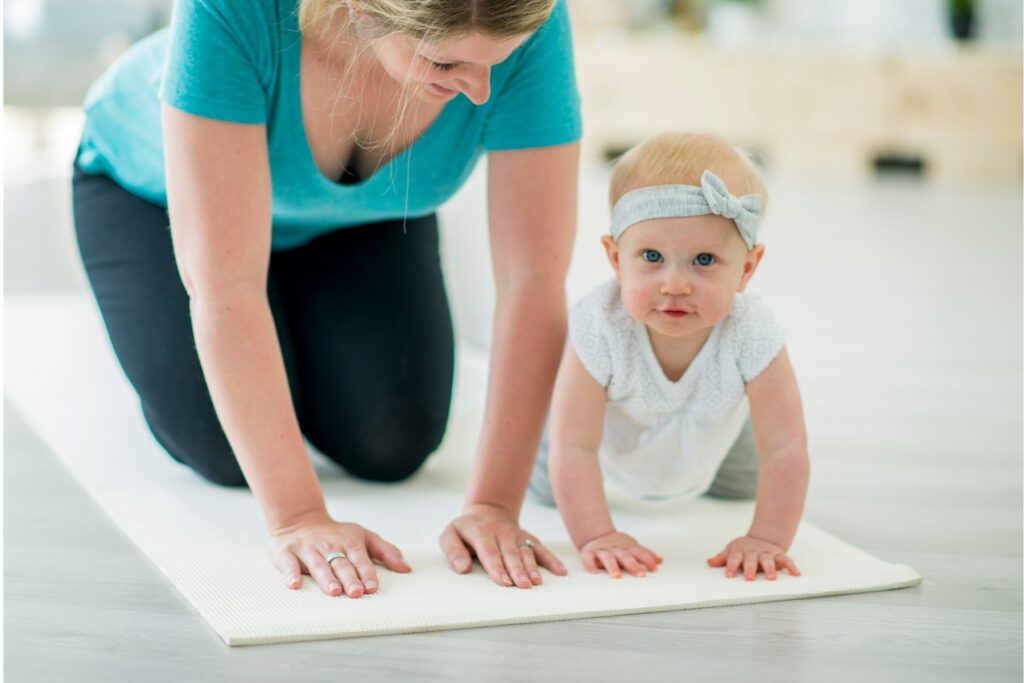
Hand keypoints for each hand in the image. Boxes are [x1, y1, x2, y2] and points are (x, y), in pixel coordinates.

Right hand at [268, 514, 410, 596]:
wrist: (299, 519)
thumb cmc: (336, 534)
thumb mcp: (363, 536)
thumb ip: (385, 551)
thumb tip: (406, 568)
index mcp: (350, 542)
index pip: (361, 559)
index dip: (367, 573)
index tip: (372, 587)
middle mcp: (329, 546)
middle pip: (341, 564)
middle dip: (349, 578)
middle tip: (355, 593)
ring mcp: (308, 549)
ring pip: (318, 565)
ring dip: (326, 578)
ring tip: (333, 591)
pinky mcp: (287, 553)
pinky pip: (289, 564)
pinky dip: (291, 574)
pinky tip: (294, 585)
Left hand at [439, 502, 566, 587]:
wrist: (487, 511)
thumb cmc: (466, 529)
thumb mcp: (449, 534)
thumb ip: (452, 551)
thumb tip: (461, 568)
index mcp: (480, 532)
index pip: (489, 551)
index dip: (496, 567)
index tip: (503, 582)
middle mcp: (501, 532)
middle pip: (510, 553)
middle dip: (517, 570)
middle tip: (522, 586)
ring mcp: (516, 535)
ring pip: (526, 552)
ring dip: (532, 568)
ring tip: (537, 583)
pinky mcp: (527, 538)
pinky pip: (541, 548)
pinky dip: (551, 560)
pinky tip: (560, 571)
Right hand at [579, 531, 661, 578]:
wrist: (596, 534)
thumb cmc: (617, 546)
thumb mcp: (632, 547)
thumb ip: (645, 554)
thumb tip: (660, 561)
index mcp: (626, 547)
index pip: (639, 552)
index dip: (647, 559)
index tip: (654, 569)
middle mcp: (615, 548)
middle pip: (624, 555)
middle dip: (632, 564)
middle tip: (640, 574)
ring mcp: (601, 550)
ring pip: (607, 557)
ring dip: (612, 566)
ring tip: (617, 576)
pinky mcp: (588, 553)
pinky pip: (588, 558)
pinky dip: (590, 564)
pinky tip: (593, 572)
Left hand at [707, 535, 800, 580]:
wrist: (763, 538)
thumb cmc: (744, 549)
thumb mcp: (731, 550)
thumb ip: (722, 558)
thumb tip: (709, 562)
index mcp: (740, 551)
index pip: (734, 558)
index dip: (731, 566)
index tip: (729, 576)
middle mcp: (754, 552)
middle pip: (751, 560)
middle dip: (750, 569)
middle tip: (749, 578)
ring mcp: (767, 553)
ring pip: (768, 560)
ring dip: (770, 568)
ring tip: (771, 578)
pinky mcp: (779, 555)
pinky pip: (786, 560)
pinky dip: (792, 566)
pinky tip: (796, 573)